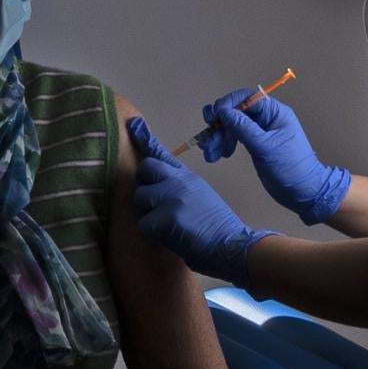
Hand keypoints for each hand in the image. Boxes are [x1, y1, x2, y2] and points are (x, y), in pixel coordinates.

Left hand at [127, 117, 280, 288]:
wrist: (235, 246)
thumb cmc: (218, 230)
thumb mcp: (201, 198)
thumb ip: (180, 190)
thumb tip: (157, 192)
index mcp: (188, 178)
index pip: (162, 154)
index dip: (144, 138)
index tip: (132, 122)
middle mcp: (179, 181)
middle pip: (144, 169)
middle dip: (143, 186)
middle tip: (154, 206)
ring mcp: (173, 197)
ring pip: (140, 198)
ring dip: (147, 215)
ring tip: (166, 227)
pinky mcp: (168, 217)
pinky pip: (144, 224)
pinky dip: (153, 234)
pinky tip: (170, 239)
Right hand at [198, 90, 350, 225]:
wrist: (303, 192)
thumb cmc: (290, 168)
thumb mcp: (265, 147)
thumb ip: (243, 127)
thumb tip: (223, 111)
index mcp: (274, 113)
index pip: (247, 97)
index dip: (227, 103)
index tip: (214, 117)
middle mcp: (266, 118)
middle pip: (236, 111)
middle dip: (219, 125)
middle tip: (208, 141)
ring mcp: (259, 131)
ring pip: (232, 125)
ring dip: (218, 137)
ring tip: (210, 154)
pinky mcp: (254, 144)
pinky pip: (234, 137)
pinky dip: (223, 144)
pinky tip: (217, 156)